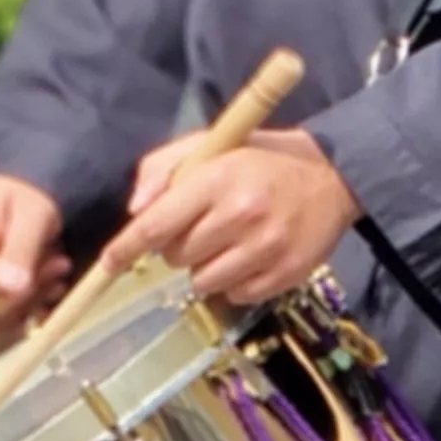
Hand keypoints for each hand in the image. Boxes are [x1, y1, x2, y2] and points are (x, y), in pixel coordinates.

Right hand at [0, 175, 69, 316]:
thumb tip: (10, 288)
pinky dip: (26, 294)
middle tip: (60, 266)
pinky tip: (47, 275)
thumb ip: (20, 249)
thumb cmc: (28, 188)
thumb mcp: (33, 214)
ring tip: (57, 265)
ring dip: (31, 293)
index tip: (39, 282)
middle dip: (25, 292)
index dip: (4, 299)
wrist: (24, 179)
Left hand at [116, 128, 357, 302]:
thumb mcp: (210, 145)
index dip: (125, 248)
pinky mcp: (284, 275)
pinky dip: (232, 282)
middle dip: (176, 245)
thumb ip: (163, 168)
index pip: (156, 225)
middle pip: (175, 257)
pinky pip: (234, 296)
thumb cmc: (260, 157)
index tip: (107, 264)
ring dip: (203, 266)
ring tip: (226, 241)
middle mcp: (241, 216)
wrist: (332, 177)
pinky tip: (248, 255)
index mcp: (217, 179)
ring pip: (201, 282)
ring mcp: (265, 250)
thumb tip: (134, 211)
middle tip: (199, 226)